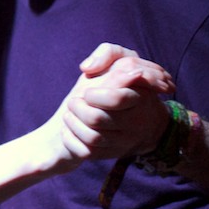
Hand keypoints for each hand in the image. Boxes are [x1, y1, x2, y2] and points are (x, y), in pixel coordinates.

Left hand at [43, 44, 172, 171]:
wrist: (134, 117)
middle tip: (74, 102)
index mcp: (139, 97)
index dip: (95, 95)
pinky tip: (69, 129)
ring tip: (69, 114)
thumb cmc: (121, 83)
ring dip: (72, 122)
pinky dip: (70, 139)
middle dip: (78, 108)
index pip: (116, 99)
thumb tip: (87, 68)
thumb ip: (108, 53)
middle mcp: (135, 123)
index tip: (87, 92)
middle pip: (97, 119)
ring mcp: (123, 142)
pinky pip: (86, 153)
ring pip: (91, 138)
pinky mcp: (110, 154)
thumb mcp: (120, 61)